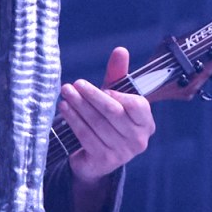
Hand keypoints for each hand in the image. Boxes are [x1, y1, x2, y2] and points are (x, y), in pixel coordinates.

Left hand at [59, 46, 154, 189]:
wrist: (96, 159)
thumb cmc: (109, 121)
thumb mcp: (115, 98)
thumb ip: (118, 75)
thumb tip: (120, 50)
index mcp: (146, 122)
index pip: (138, 106)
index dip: (120, 96)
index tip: (104, 88)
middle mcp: (138, 140)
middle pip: (113, 112)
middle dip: (92, 96)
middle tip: (74, 84)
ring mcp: (122, 153)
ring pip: (97, 124)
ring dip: (79, 106)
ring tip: (66, 93)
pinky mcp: (104, 161)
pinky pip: (86, 136)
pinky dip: (74, 120)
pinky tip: (64, 109)